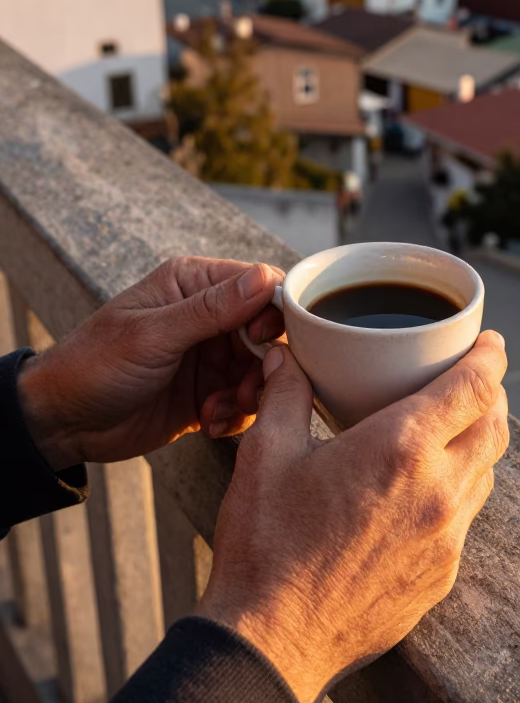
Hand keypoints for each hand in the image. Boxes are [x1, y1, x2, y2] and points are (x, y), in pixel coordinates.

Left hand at [18, 257, 283, 470]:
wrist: (63, 423)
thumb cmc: (95, 365)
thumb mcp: (153, 336)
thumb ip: (211, 309)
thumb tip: (265, 278)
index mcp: (192, 284)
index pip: (259, 284)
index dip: (274, 312)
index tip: (265, 342)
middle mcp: (207, 316)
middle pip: (268, 331)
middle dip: (265, 363)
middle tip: (248, 388)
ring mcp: (209, 355)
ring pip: (262, 370)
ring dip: (250, 393)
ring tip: (220, 410)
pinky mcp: (208, 392)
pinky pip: (244, 401)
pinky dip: (236, 415)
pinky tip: (209, 423)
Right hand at [198, 331, 507, 702]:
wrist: (271, 643)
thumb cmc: (265, 544)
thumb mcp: (266, 453)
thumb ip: (284, 394)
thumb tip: (285, 355)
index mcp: (401, 448)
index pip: (476, 387)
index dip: (491, 357)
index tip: (491, 342)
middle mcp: (438, 491)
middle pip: (495, 426)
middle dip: (490, 393)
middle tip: (469, 377)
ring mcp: (446, 539)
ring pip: (486, 472)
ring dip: (478, 440)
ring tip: (451, 426)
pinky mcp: (441, 576)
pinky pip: (466, 517)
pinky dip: (459, 487)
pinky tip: (426, 486)